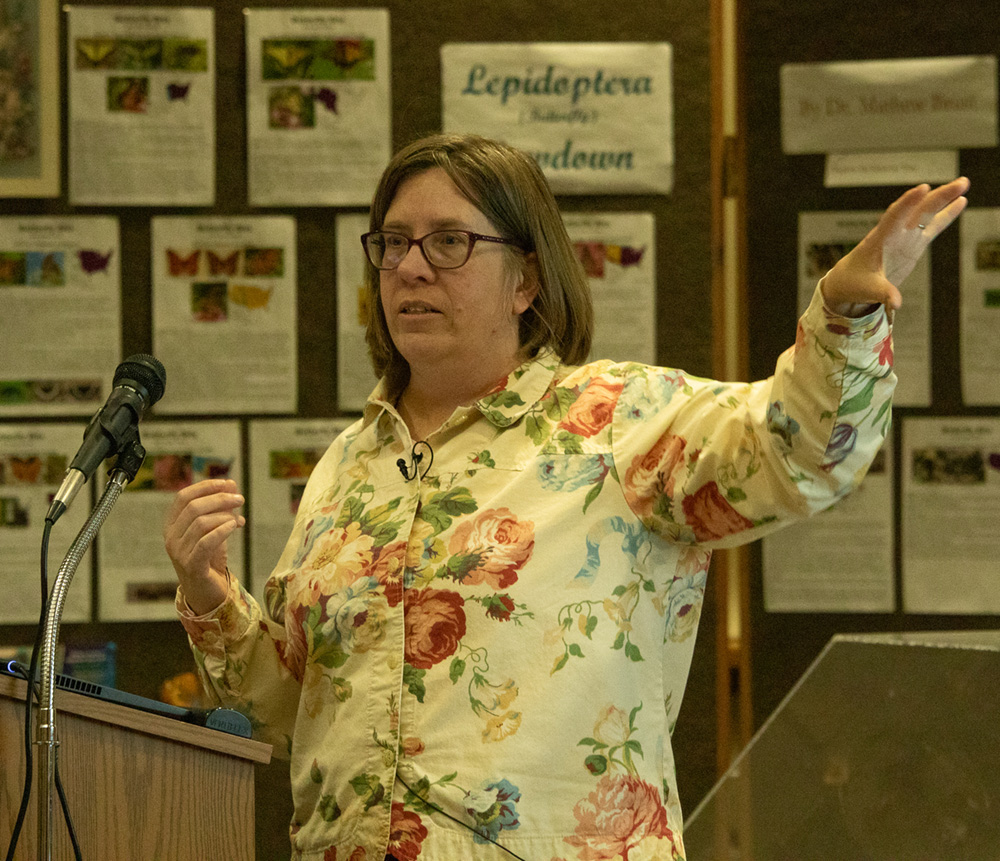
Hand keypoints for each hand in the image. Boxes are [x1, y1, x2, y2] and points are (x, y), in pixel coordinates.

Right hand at [164, 478, 244, 614]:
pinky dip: (222, 531)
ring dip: (224, 516)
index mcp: (172, 524)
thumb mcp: (214, 527)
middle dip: (219, 499)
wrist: (206, 590)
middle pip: (193, 507)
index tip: (227, 483)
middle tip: (240, 499)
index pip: (183, 497)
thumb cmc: (208, 556)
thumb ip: (220, 507)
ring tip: (239, 518)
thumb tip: (231, 483)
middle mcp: (171, 537)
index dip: (205, 487)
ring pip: (200, 523)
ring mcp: (179, 552)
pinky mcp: (192, 566)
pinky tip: (235, 526)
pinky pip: (206, 543)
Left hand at [821, 177, 969, 316]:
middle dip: (937, 197)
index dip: (907, 203)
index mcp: (878, 240)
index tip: (923, 188)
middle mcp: (893, 234)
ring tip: (964, 183)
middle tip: (960, 183)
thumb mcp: (866, 290)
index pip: (893, 217)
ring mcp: (904, 237)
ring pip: (925, 214)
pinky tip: (961, 201)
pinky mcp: (913, 244)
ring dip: (944, 199)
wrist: (848, 282)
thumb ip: (882, 293)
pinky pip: (931, 226)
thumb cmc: (853, 283)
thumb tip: (897, 302)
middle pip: (916, 210)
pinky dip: (945, 215)